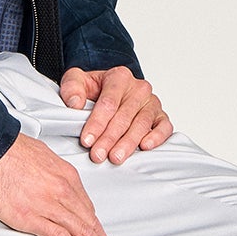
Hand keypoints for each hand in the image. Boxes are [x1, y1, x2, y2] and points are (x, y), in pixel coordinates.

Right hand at [0, 132, 122, 235]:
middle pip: (90, 222)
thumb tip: (57, 182)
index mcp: (67, 176)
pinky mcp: (30, 217)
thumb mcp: (43, 155)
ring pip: (81, 232)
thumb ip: (54, 173)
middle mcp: (63, 191)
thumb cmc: (9, 150)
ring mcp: (47, 205)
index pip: (87, 208)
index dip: (97, 227)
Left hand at [58, 65, 173, 164]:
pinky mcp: (161, 116)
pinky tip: (145, 147)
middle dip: (109, 138)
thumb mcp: (77, 81)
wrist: (110, 89)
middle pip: (124, 116)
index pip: (108, 102)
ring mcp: (152, 102)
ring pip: (142, 124)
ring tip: (115, 157)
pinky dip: (157, 137)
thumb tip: (75, 103)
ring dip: (128, 143)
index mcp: (119, 77)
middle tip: (98, 155)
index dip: (97, 123)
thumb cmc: (95, 89)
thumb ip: (72, 88)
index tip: (86, 140)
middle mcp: (139, 88)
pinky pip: (164, 127)